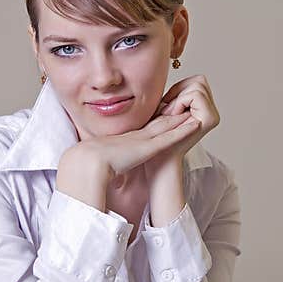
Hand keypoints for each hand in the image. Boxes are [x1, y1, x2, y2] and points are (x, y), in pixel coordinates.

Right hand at [56, 110, 200, 209]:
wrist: (87, 162)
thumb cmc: (88, 165)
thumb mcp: (98, 163)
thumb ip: (104, 166)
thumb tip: (102, 175)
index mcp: (123, 142)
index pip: (143, 130)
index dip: (154, 123)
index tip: (162, 117)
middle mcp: (135, 137)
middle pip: (157, 123)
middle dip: (170, 115)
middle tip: (182, 106)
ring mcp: (143, 140)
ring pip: (167, 126)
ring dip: (180, 119)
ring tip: (193, 110)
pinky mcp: (149, 147)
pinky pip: (171, 136)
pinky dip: (183, 130)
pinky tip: (195, 125)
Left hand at [144, 75, 219, 176]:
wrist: (156, 156)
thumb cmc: (155, 135)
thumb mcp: (165, 110)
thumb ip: (174, 94)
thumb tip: (172, 66)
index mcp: (204, 110)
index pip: (198, 80)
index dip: (179, 88)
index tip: (166, 105)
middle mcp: (213, 113)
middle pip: (200, 80)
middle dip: (180, 92)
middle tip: (168, 110)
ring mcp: (213, 116)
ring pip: (198, 85)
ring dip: (179, 98)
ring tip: (170, 115)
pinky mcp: (210, 119)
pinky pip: (195, 95)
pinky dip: (181, 102)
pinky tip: (174, 117)